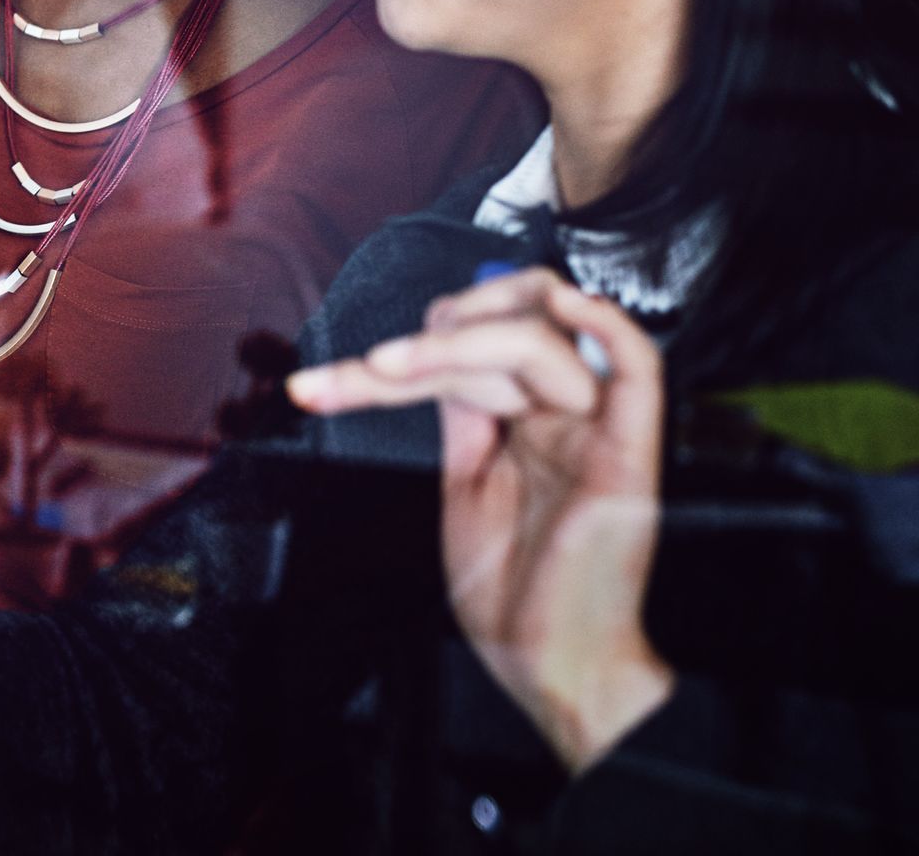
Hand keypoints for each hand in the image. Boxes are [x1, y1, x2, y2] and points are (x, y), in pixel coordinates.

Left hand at [288, 267, 673, 771]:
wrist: (551, 670)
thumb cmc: (515, 592)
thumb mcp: (466, 483)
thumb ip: (460, 415)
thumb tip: (429, 356)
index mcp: (529, 419)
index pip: (474, 342)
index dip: (404, 347)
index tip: (336, 379)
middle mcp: (563, 415)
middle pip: (503, 325)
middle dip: (428, 336)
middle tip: (374, 367)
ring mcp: (594, 430)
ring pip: (535, 340)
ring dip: (453, 342)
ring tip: (390, 366)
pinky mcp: (626, 457)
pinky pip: (639, 371)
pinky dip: (607, 327)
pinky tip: (565, 306)